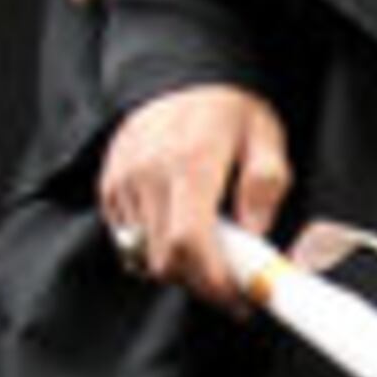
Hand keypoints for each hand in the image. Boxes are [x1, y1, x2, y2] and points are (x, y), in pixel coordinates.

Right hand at [98, 84, 292, 308]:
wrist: (179, 76)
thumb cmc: (226, 110)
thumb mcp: (265, 136)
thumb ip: (266, 184)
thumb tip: (256, 232)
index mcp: (191, 161)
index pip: (189, 241)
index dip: (212, 282)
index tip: (238, 300)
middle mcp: (148, 172)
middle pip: (165, 259)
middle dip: (200, 284)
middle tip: (231, 285)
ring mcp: (123, 180)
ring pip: (144, 255)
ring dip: (178, 269)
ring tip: (209, 257)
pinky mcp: (110, 186)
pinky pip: (127, 239)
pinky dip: (153, 249)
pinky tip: (179, 234)